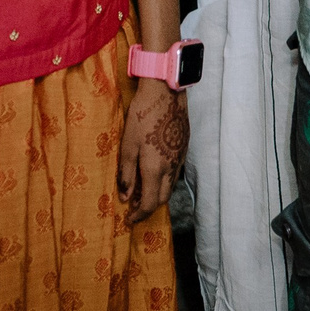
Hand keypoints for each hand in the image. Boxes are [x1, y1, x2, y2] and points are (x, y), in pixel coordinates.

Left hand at [121, 78, 188, 219]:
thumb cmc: (142, 115)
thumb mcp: (127, 145)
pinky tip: (155, 172)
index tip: (129, 219)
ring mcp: (180, 157)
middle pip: (162, 198)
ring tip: (142, 191)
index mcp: (155, 169)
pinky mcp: (184, 147)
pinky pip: (175, 172)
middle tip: (134, 208)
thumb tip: (125, 197)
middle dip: (149, 207)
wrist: (166, 92)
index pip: (149, 203)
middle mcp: (171, 168)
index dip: (139, 215)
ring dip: (157, 194)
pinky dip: (164, 180)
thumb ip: (126, 174)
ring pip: (170, 186)